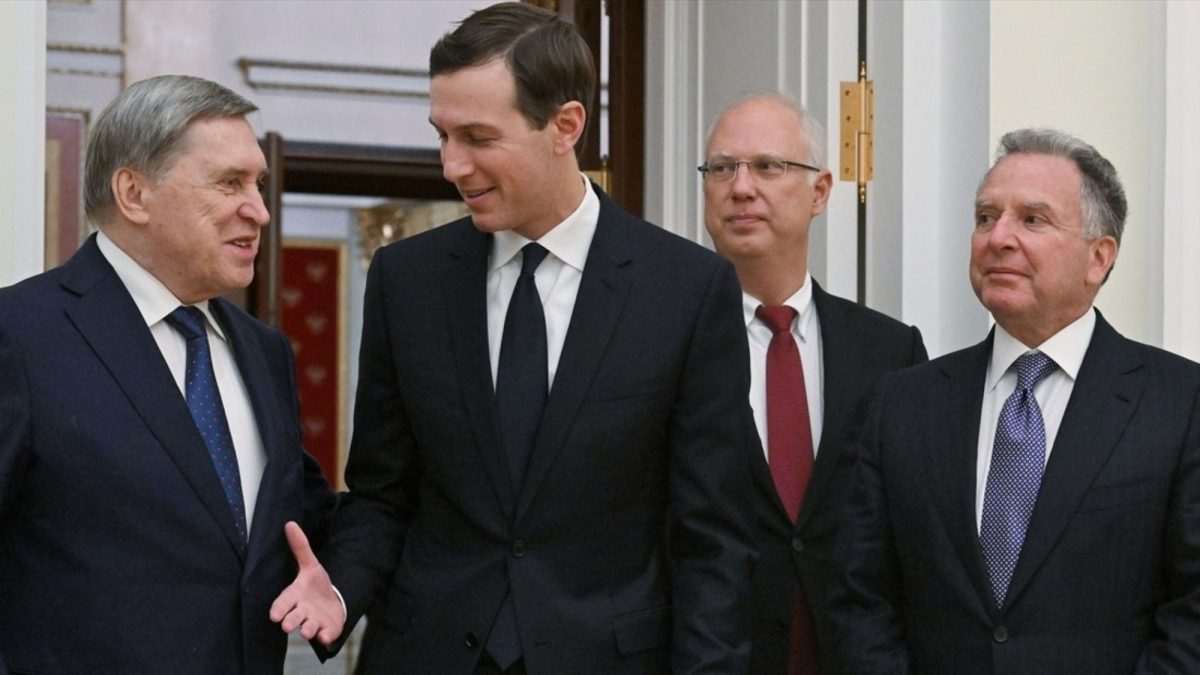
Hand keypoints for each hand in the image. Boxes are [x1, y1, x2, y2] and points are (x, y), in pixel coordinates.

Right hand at [269, 521, 344, 644]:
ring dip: (306, 629)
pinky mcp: (326, 631)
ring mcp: (314, 622)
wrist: (332, 603)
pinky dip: (325, 637)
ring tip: (306, 630)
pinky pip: (325, 636)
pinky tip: (326, 636)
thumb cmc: (315, 586)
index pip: (283, 603)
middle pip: (292, 619)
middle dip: (290, 621)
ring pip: (307, 629)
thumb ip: (300, 547)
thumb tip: (290, 523)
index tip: (274, 615)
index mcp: (295, 596)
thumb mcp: (310, 565)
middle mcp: (302, 612)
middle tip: (286, 625)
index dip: (279, 609)